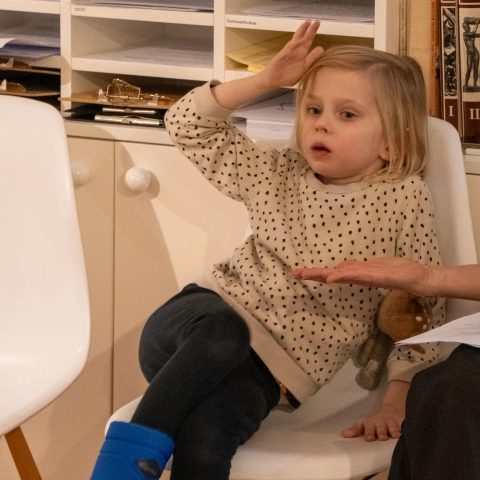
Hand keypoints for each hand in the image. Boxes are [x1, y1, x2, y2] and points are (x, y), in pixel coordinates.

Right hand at [259, 20, 323, 89]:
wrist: (272, 81)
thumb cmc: (287, 76)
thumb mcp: (303, 68)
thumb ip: (311, 58)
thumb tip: (321, 49)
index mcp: (300, 55)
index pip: (307, 41)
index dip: (311, 33)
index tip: (317, 24)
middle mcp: (295, 52)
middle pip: (302, 39)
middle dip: (309, 30)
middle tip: (316, 21)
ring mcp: (287, 53)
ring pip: (295, 41)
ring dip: (301, 33)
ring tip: (307, 24)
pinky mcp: (281, 57)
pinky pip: (288, 50)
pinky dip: (293, 45)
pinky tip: (299, 40)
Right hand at [291, 257, 432, 295]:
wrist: (420, 279)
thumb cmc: (401, 273)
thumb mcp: (376, 266)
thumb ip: (359, 268)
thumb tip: (342, 267)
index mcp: (357, 273)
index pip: (333, 272)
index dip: (315, 273)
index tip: (298, 272)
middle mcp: (359, 275)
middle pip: (331, 274)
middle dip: (313, 274)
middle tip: (294, 274)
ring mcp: (366, 276)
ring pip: (340, 274)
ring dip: (322, 275)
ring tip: (306, 275)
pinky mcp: (377, 277)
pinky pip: (356, 275)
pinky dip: (343, 276)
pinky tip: (332, 278)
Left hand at [341, 405, 403, 441]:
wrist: (390, 410)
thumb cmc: (374, 421)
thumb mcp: (363, 423)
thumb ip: (354, 430)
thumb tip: (343, 434)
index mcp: (371, 424)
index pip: (369, 429)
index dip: (369, 433)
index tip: (369, 438)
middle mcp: (381, 423)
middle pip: (381, 429)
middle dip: (381, 433)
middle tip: (382, 437)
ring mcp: (391, 423)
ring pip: (393, 428)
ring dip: (393, 431)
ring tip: (394, 435)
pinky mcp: (401, 423)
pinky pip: (404, 427)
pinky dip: (405, 430)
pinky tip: (406, 434)